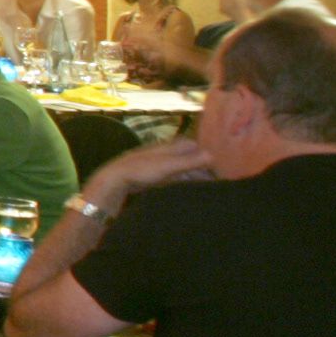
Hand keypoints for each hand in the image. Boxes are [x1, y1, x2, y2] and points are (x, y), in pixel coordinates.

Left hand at [87, 135, 211, 208]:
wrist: (115, 180)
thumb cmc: (141, 170)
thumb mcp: (168, 166)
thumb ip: (189, 161)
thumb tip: (213, 156)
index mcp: (172, 146)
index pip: (196, 148)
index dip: (208, 158)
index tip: (220, 171)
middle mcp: (168, 152)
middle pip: (191, 158)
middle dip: (203, 168)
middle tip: (217, 182)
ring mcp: (161, 163)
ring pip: (183, 168)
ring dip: (195, 176)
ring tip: (208, 188)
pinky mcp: (155, 175)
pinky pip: (175, 176)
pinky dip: (185, 180)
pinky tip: (190, 189)